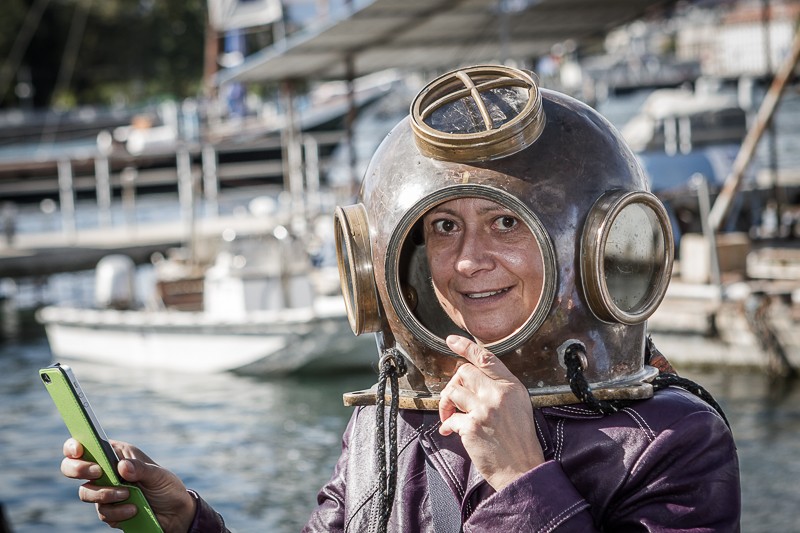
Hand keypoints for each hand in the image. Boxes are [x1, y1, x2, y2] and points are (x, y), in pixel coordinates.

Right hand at [61, 438, 195, 532]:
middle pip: (73, 467)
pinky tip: (134, 509)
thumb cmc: (167, 487)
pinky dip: (117, 512)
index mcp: (117, 454)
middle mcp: (106, 471)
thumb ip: (141, 469)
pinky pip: (102, 512)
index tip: (78, 450)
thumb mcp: (159, 475)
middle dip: (79, 469)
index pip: (87, 444)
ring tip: (128, 495)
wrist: (174, 514)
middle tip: (99, 473)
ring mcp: (105, 491)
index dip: (74, 445)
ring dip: (105, 494)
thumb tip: (121, 466)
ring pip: (85, 492)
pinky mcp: (108, 510)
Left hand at [439, 335, 544, 490]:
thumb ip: (500, 388)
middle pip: (464, 372)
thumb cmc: (519, 440)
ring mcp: (484, 409)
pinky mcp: (472, 426)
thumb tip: (472, 377)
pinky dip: (447, 424)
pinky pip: (450, 418)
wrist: (521, 469)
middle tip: (453, 399)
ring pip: (453, 391)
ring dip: (446, 403)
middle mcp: (498, 394)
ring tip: (450, 415)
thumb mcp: (519, 406)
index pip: (486, 358)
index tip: (451, 341)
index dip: (466, 347)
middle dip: (454, 384)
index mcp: (512, 386)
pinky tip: (450, 431)